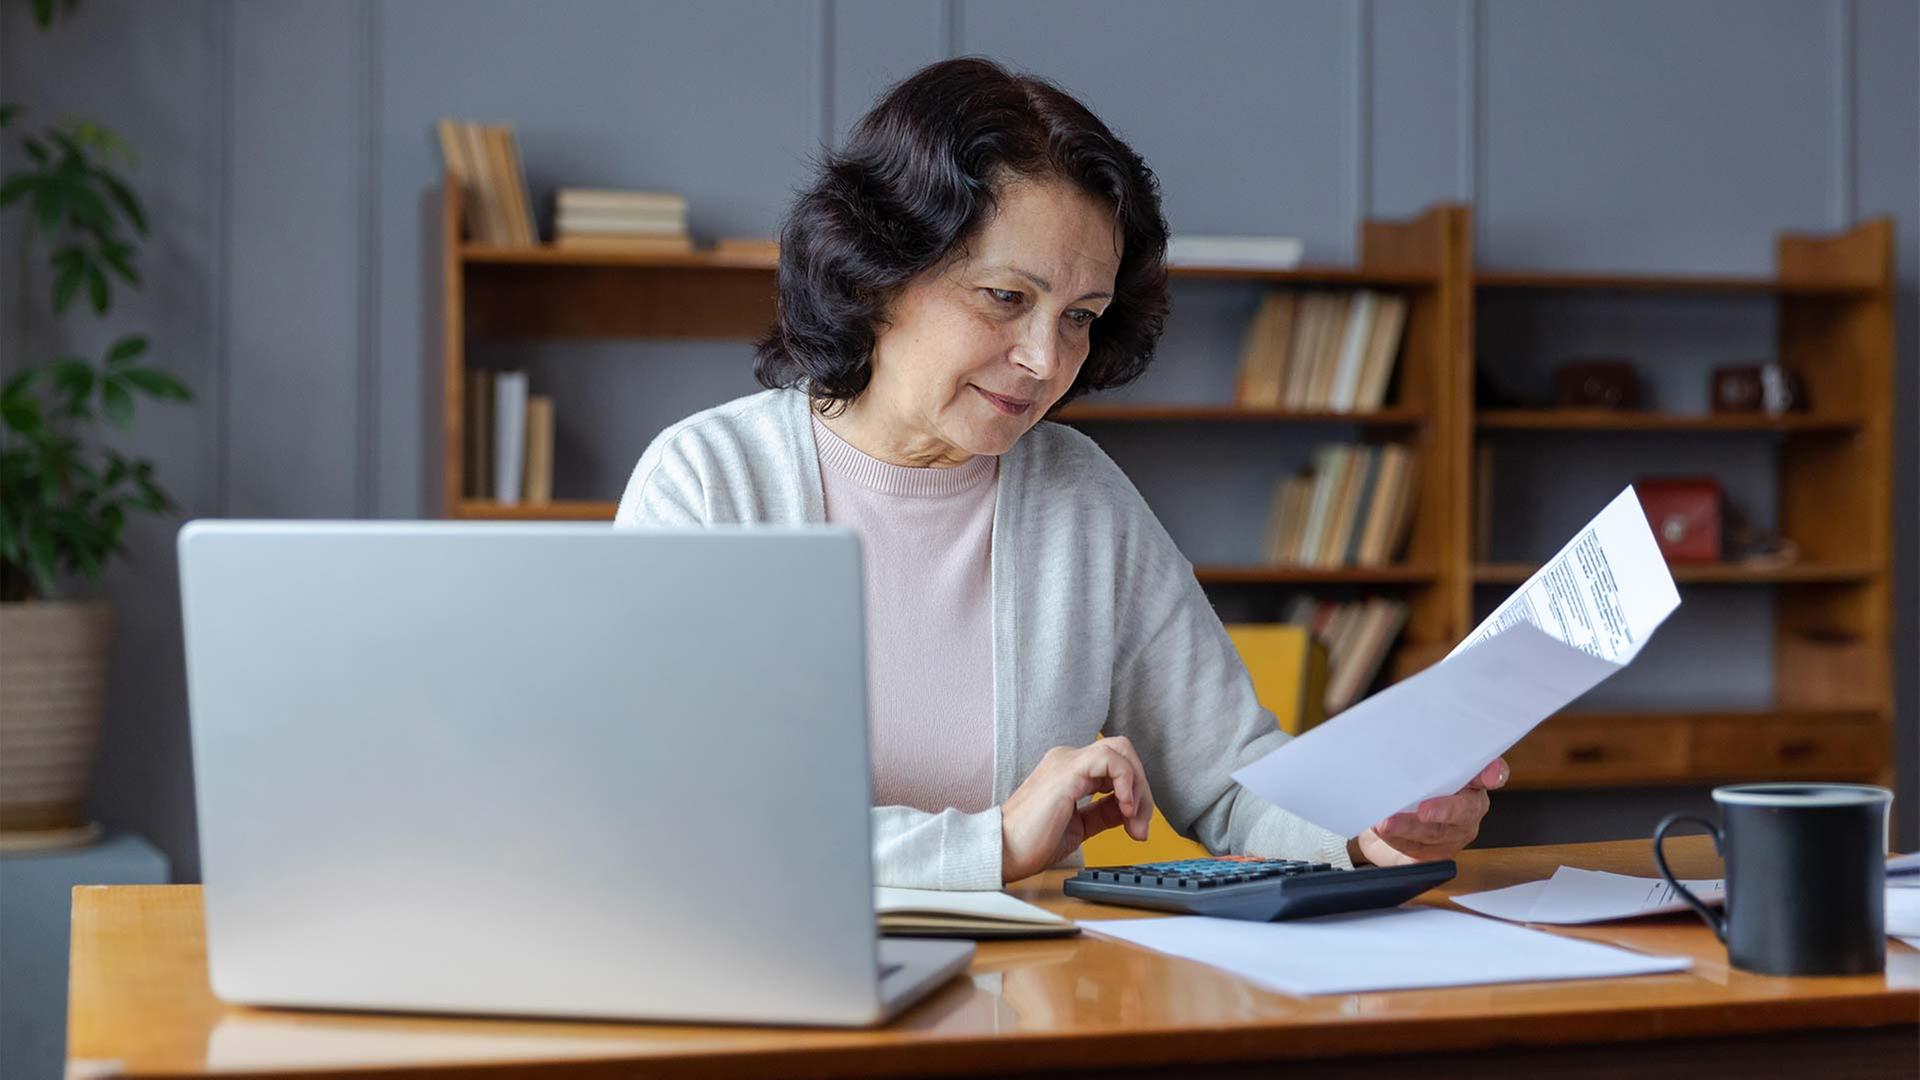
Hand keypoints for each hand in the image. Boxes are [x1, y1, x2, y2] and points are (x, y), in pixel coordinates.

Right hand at [1000, 738, 1154, 882]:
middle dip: (1143, 788)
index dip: (1137, 796)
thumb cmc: (1031, 843)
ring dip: (1138, 786)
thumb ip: (1103, 813)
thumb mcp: (1080, 826)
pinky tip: (1124, 808)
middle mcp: (1068, 760)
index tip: (1137, 829)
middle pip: (1124, 753)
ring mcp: (1066, 761)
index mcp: (1070, 771)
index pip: (1117, 767)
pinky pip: (1110, 759)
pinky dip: (1126, 781)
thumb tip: (1131, 811)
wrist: (1003, 851)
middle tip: (1141, 825)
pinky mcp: (1068, 770)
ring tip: (1133, 818)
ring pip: (1121, 751)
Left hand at [1350, 758, 1507, 866]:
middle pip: (1466, 810)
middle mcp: (1468, 807)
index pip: (1492, 774)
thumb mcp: (1419, 768)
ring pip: (1436, 833)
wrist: (1393, 822)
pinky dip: (1397, 839)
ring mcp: (1454, 834)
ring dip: (1409, 828)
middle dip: (1444, 810)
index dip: (1493, 774)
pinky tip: (1384, 831)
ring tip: (1386, 823)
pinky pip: (1418, 849)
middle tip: (1424, 811)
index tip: (1491, 776)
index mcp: (1472, 780)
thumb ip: (1421, 759)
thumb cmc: (1412, 787)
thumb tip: (1401, 747)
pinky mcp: (1435, 853)